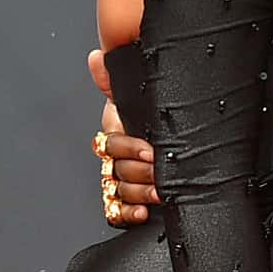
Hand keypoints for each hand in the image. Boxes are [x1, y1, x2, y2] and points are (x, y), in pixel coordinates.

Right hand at [87, 49, 155, 224]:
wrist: (176, 133)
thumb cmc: (152, 116)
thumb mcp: (139, 95)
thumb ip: (115, 77)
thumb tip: (96, 58)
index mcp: (116, 132)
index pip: (111, 144)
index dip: (128, 148)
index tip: (149, 151)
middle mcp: (117, 158)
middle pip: (118, 170)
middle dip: (140, 173)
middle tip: (160, 172)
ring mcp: (122, 180)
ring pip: (121, 190)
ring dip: (140, 192)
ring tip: (159, 192)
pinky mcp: (129, 201)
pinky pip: (117, 211)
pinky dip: (128, 213)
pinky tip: (142, 212)